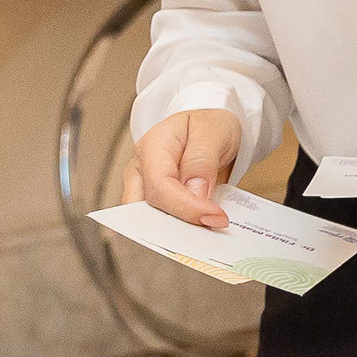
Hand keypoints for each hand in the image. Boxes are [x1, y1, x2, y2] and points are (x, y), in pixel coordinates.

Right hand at [134, 109, 242, 229]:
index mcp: (152, 147)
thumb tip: (195, 196)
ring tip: (208, 233)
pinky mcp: (158, 200)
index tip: (215, 217)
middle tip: (211, 229)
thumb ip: (202, 162)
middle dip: (178, 224)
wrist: (212, 126)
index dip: (186, 206)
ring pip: (151, 219)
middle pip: (148, 208)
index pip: (159, 185)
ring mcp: (146, 187)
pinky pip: (165, 220)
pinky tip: (203, 230)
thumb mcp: (213, 132)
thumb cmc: (210, 124)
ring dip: (179, 230)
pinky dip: (183, 228)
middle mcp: (142, 169)